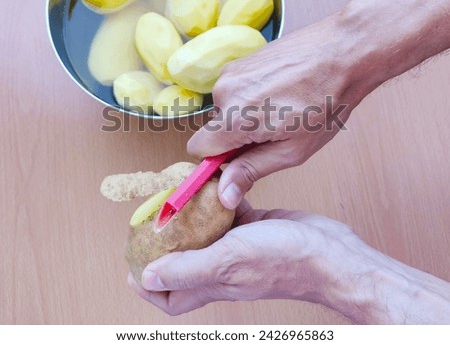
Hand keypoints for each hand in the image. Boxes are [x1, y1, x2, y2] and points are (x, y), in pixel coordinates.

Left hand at [128, 199, 352, 314]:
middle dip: (166, 242)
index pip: (170, 295)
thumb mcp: (230, 261)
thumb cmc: (284, 260)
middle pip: (184, 259)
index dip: (148, 284)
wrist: (329, 252)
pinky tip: (216, 186)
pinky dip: (219, 201)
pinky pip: (229, 214)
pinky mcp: (254, 227)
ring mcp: (239, 247)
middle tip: (154, 219)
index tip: (132, 263)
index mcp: (214, 282)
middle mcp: (223, 267)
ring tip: (180, 197)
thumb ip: (189, 269)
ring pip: (205, 233)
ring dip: (192, 217)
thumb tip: (148, 276)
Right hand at [188, 0, 449, 209]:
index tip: (240, 159)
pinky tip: (277, 91)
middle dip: (236, 137)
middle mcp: (224, 92)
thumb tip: (223, 195)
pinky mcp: (239, 61)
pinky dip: (250, 96)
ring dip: (244, 115)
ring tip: (280, 107)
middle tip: (273, 131)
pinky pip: (234, 90)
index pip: (198, 149)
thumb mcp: (292, 150)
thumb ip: (251, 170)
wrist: (343, 51)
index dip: (217, 159)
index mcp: (234, 119)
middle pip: (214, 129)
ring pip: (225, 109)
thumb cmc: (326, 102)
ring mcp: (230, 72)